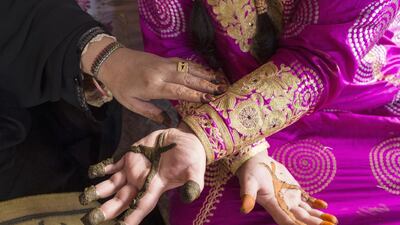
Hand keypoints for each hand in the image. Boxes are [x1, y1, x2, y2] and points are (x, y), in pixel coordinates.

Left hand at [79, 124, 205, 224]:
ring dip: (99, 191)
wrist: (185, 139)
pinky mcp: (130, 156)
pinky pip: (113, 165)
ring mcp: (134, 169)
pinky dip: (102, 169)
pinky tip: (92, 172)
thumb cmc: (192, 156)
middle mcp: (141, 181)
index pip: (140, 206)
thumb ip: (193, 184)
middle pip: (121, 199)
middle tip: (89, 219)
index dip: (130, 218)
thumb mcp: (196, 170)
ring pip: (113, 184)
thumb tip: (190, 197)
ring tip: (84, 197)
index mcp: (155, 187)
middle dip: (106, 210)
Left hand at [81, 37, 226, 124]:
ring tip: (220, 80)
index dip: (194, 95)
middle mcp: (161, 73)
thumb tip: (169, 121)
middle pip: (187, 78)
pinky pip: (184, 62)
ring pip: (188, 68)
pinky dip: (197, 66)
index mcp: (152, 86)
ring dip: (205, 74)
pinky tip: (207, 70)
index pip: (178, 91)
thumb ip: (151, 112)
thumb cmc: (121, 85)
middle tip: (222, 90)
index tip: (209, 99)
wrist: (111, 61)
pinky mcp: (165, 58)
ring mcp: (164, 64)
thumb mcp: (131, 104)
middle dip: (206, 84)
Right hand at [237, 152, 337, 224]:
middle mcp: (282, 205)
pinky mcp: (293, 191)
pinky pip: (307, 200)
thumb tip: (244, 209)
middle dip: (314, 223)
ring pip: (306, 212)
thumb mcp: (248, 182)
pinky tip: (324, 206)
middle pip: (301, 218)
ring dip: (319, 217)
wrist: (254, 162)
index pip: (287, 219)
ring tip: (333, 221)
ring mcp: (289, 198)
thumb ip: (248, 195)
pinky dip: (315, 204)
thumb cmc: (250, 172)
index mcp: (273, 205)